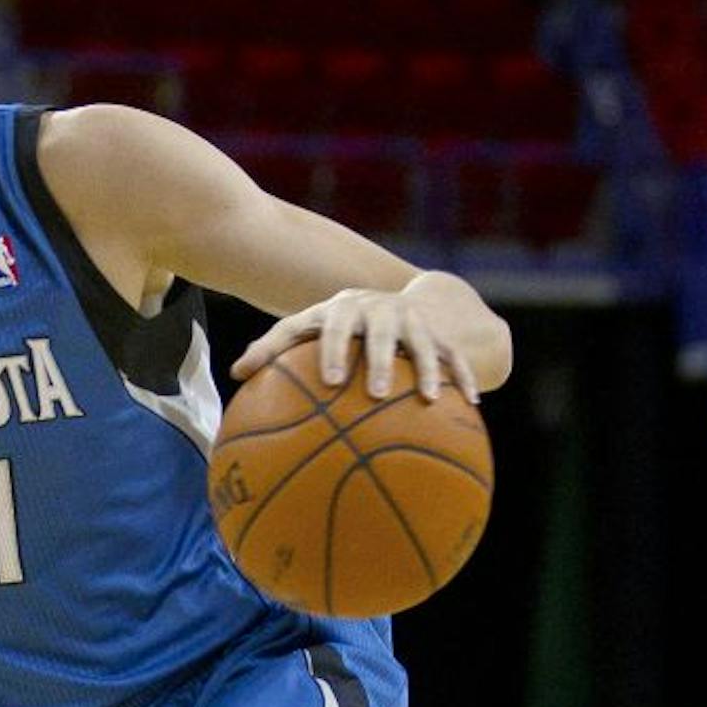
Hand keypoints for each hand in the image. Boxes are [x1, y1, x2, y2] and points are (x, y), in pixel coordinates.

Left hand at [232, 287, 480, 402]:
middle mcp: (382, 310)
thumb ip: (273, 349)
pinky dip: (462, 377)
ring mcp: (415, 322)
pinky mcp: (441, 336)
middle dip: (382, 361)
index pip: (336, 325)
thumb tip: (236, 374)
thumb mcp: (306, 330)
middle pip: (384, 332)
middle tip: (376, 392)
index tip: (330, 380)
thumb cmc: (335, 329)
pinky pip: (455, 357)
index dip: (333, 349)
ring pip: (425, 343)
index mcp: (346, 310)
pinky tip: (471, 405)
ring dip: (427, 370)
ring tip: (428, 399)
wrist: (391, 301)